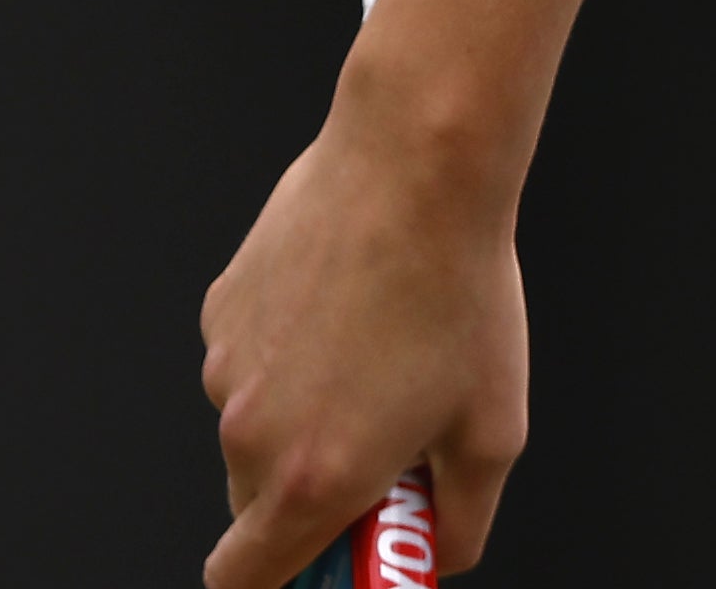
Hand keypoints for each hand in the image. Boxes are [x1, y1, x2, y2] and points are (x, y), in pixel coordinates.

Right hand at [200, 103, 529, 586]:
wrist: (416, 167)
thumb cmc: (461, 292)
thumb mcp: (493, 431)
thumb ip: (460, 522)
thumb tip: (438, 553)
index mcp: (310, 481)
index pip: (243, 581)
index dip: (287, 582)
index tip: (337, 555)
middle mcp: (251, 433)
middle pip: (258, 507)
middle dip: (314, 494)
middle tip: (391, 445)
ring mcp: (227, 368)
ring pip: (259, 427)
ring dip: (307, 414)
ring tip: (386, 348)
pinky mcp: (222, 308)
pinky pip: (253, 359)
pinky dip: (292, 352)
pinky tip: (353, 300)